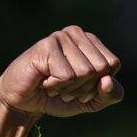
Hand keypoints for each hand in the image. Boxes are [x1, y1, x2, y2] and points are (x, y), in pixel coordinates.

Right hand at [0, 26, 123, 136]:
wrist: (24, 102)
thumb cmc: (59, 96)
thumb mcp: (91, 100)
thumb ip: (110, 94)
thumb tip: (108, 80)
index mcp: (92, 42)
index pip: (112, 64)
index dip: (98, 84)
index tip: (79, 86)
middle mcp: (77, 34)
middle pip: (100, 68)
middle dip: (84, 87)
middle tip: (64, 86)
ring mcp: (61, 37)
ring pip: (85, 72)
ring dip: (68, 88)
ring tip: (53, 84)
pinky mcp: (46, 45)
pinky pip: (66, 76)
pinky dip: (55, 86)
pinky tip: (43, 81)